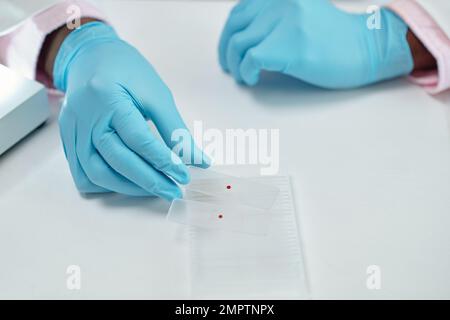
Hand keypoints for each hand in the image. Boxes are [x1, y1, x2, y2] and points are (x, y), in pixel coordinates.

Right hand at [54, 22, 208, 199]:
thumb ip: (175, 130)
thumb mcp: (156, 94)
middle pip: (117, 160)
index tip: (184, 177)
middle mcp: (84, 117)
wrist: (92, 57)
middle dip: (149, 181)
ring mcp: (72, 130)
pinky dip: (106, 185)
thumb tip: (198, 161)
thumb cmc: (127, 71)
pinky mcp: (68, 140)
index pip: (138, 140)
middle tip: (174, 191)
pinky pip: (82, 174)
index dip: (164, 162)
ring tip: (154, 190)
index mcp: (107, 97)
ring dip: (128, 188)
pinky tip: (127, 185)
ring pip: (97, 173)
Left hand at [219, 0, 413, 88]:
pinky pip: (251, 60)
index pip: (239, 11)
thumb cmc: (334, 38)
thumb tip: (243, 38)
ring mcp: (285, 23)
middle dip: (225, 51)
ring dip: (235, 65)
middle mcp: (280, 3)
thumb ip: (273, 18)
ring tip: (243, 77)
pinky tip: (253, 79)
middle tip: (229, 68)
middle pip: (234, 28)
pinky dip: (246, 73)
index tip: (228, 52)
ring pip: (238, 45)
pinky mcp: (290, 46)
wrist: (366, 49)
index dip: (227, 35)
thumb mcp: (300, 15)